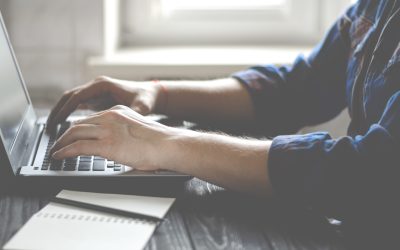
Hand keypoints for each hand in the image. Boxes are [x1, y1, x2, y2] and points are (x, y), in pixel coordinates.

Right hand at [47, 76, 164, 129]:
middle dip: (58, 110)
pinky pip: (79, 105)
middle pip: (70, 96)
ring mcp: (96, 91)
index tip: (56, 121)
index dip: (65, 109)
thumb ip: (132, 113)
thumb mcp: (141, 107)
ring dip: (62, 112)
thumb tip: (126, 123)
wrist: (152, 94)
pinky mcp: (98, 98)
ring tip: (53, 128)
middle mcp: (97, 86)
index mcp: (103, 84)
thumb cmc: (146, 99)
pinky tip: (66, 127)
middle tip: (48, 127)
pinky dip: (71, 114)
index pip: (77, 96)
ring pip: (72, 100)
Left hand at [50, 105, 176, 170]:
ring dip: (62, 143)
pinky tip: (60, 156)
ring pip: (74, 133)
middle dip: (66, 134)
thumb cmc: (160, 142)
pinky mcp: (106, 145)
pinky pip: (77, 147)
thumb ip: (125, 132)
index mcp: (119, 112)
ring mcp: (107, 130)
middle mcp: (110, 117)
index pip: (92, 118)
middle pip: (79, 123)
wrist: (168, 145)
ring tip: (56, 151)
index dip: (79, 127)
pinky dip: (65, 151)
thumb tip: (121, 144)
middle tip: (60, 143)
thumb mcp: (139, 130)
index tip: (74, 134)